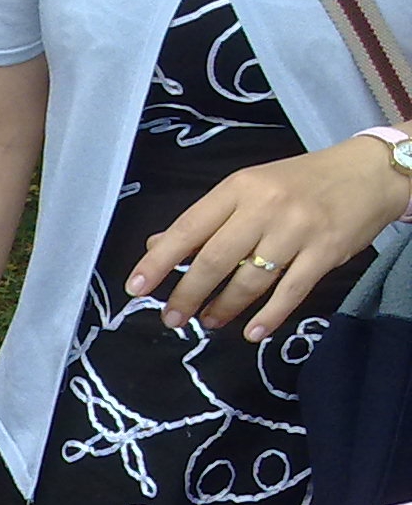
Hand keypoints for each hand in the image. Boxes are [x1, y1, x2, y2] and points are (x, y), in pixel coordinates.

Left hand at [130, 133, 411, 340]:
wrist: (369, 172)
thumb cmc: (299, 182)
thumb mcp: (248, 188)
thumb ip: (204, 219)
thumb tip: (156, 246)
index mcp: (239, 188)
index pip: (189, 228)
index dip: (159, 262)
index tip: (135, 288)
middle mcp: (266, 208)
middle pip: (215, 259)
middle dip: (188, 294)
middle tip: (172, 317)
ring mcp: (297, 230)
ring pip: (250, 279)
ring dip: (225, 307)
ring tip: (209, 321)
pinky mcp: (326, 252)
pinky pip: (291, 291)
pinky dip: (270, 315)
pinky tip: (253, 332)